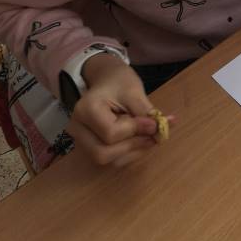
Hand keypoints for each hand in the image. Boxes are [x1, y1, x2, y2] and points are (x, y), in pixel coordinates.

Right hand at [67, 54, 163, 168]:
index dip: (136, 130)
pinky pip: (110, 161)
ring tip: (148, 135)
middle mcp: (78, 129)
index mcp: (86, 110)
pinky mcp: (90, 148)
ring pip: (107, 161)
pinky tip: (140, 140)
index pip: (110, 133)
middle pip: (103, 154)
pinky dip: (129, 154)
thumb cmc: (119, 81)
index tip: (155, 122)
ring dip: (133, 151)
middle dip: (133, 145)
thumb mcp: (134, 91)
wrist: (106, 80)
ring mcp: (81, 141)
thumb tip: (163, 129)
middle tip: (153, 134)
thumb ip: (146, 112)